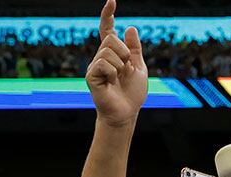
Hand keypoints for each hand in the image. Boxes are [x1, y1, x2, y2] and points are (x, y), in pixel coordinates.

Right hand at [85, 0, 148, 128]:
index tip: (111, 1)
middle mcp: (101, 57)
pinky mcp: (91, 76)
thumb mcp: (139, 67)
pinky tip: (111, 83)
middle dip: (124, 53)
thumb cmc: (132, 93)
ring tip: (118, 78)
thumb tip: (130, 28)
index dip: (108, 15)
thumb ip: (134, 48)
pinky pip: (104, 64)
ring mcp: (94, 65)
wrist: (127, 112)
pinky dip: (113, 73)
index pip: (107, 30)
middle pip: (111, 39)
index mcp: (113, 53)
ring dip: (120, 65)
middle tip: (125, 69)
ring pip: (108, 51)